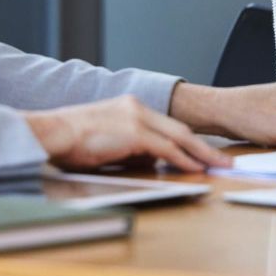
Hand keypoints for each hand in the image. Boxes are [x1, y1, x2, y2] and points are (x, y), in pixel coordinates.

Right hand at [24, 95, 230, 172]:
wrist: (52, 132)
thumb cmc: (70, 141)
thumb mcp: (106, 142)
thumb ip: (130, 149)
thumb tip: (151, 164)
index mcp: (129, 106)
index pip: (166, 124)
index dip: (187, 140)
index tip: (202, 151)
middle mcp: (136, 107)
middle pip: (179, 129)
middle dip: (203, 146)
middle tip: (222, 159)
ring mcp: (136, 118)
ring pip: (179, 137)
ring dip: (201, 154)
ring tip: (218, 166)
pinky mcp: (134, 132)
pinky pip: (167, 149)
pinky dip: (183, 159)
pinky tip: (195, 169)